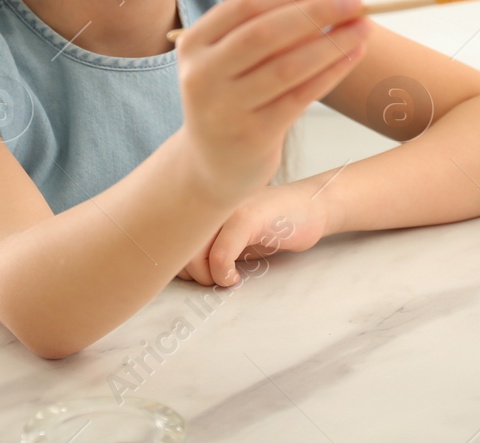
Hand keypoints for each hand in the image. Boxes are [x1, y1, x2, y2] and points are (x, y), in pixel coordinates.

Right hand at [174, 0, 371, 205]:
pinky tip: (353, 57)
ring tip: (363, 28)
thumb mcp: (230, 60)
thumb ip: (266, 31)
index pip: (246, 6)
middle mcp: (202, 74)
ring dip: (331, 44)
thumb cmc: (232, 97)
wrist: (210, 164)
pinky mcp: (251, 136)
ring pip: (287, 67)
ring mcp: (224, 108)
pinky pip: (299, 97)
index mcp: (193, 43)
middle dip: (316, 13)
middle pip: (265, 33)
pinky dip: (330, 73)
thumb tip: (331, 1)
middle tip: (355, 1)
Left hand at [174, 181, 329, 286]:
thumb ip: (206, 241)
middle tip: (209, 280)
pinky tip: (234, 277)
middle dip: (187, 272)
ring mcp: (229, 206)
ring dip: (205, 275)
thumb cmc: (270, 223)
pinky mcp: (248, 217)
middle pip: (174, 243)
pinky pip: (220, 254)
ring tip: (223, 278)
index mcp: (202, 201)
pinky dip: (222, 274)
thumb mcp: (233, 231)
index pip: (166, 232)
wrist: (313, 207)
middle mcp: (210, 199)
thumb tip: (177, 267)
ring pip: (193, 251)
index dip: (173, 261)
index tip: (194, 274)